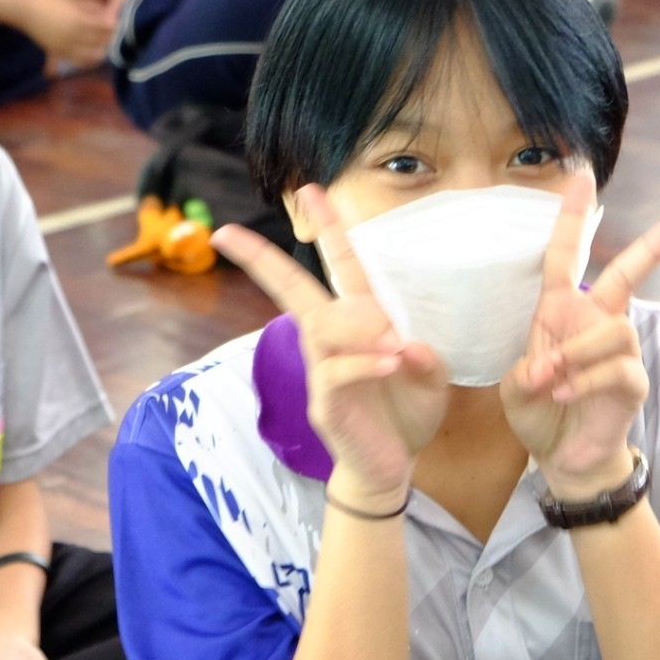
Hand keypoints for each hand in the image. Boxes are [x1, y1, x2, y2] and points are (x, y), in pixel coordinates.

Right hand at [19, 0, 118, 67]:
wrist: (26, 10)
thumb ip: (94, 7)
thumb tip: (112, 15)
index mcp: (79, 19)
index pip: (109, 25)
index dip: (114, 21)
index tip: (114, 17)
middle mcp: (75, 36)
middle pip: (105, 41)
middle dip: (110, 34)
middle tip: (110, 28)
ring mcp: (68, 47)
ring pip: (97, 55)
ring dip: (103, 47)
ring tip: (102, 39)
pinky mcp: (62, 53)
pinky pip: (83, 62)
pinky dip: (91, 58)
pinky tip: (92, 49)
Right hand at [212, 186, 449, 497]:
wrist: (390, 469)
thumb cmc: (405, 415)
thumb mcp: (430, 378)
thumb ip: (425, 357)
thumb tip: (408, 342)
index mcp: (359, 325)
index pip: (341, 267)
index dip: (328, 229)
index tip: (310, 191)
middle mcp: (331, 342)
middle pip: (293, 291)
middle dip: (262, 261)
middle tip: (229, 234)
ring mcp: (323, 372)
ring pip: (319, 329)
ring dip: (356, 327)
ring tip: (394, 344)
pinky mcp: (325, 405)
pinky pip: (336, 373)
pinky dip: (363, 363)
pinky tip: (391, 362)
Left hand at [501, 173, 659, 493]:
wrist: (563, 457)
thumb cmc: (539, 412)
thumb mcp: (515, 385)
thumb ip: (526, 368)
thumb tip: (546, 367)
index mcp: (562, 312)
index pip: (566, 255)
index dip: (572, 216)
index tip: (581, 175)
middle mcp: (596, 323)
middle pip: (628, 274)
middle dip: (654, 247)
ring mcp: (619, 352)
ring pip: (613, 331)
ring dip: (576, 354)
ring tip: (548, 379)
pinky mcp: (631, 384)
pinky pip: (616, 369)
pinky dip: (584, 380)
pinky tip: (562, 393)